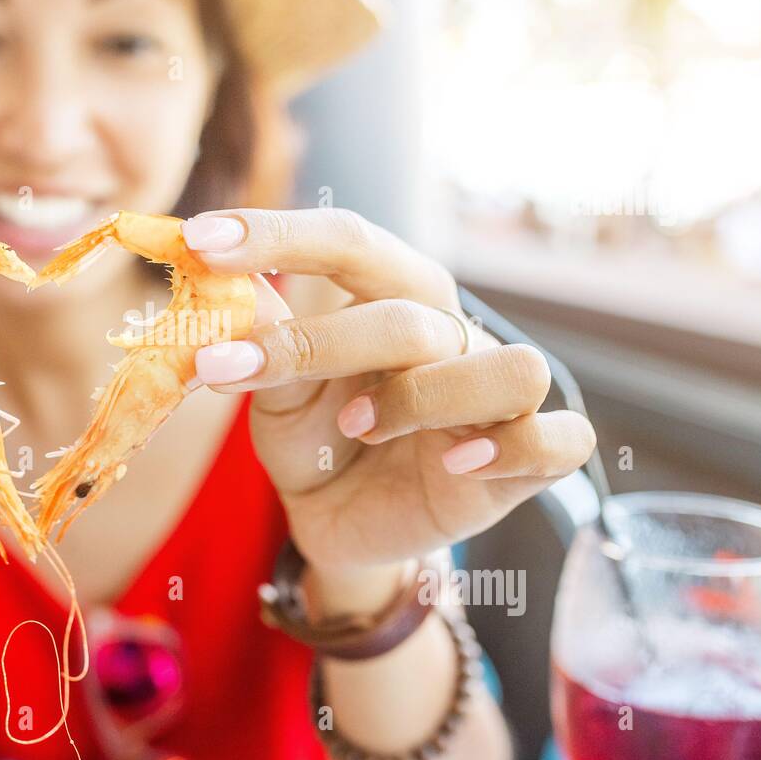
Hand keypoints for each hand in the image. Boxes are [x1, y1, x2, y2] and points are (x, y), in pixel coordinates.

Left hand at [182, 208, 596, 574]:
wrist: (342, 524)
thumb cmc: (315, 441)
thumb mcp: (274, 396)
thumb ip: (263, 340)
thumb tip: (226, 282)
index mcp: (390, 297)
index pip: (349, 241)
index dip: (278, 235)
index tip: (200, 239)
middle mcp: (451, 334)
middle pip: (412, 313)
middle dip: (320, 341)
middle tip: (233, 369)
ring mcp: (496, 397)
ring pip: (506, 368)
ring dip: (423, 398)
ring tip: (360, 427)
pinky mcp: (528, 461)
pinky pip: (560, 439)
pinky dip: (513, 447)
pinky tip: (455, 464)